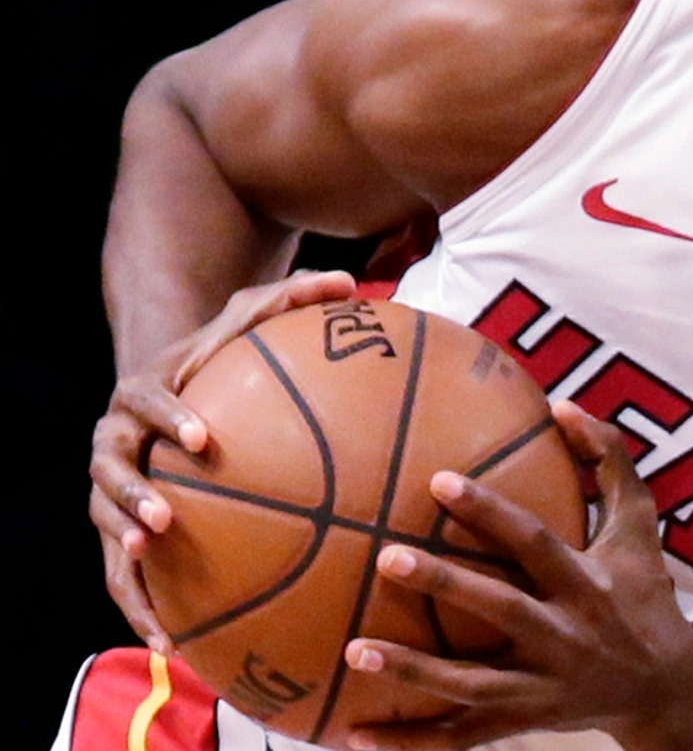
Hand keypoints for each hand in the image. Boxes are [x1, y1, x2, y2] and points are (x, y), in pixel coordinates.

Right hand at [89, 269, 356, 651]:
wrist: (170, 389)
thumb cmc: (220, 356)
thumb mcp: (248, 322)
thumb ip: (290, 299)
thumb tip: (349, 282)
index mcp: (144, 393)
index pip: (151, 400)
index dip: (172, 417)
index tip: (203, 438)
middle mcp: (117, 441)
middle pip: (110, 470)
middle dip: (132, 495)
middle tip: (164, 519)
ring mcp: (111, 489)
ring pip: (106, 527)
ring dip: (125, 558)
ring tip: (153, 582)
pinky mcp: (118, 532)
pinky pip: (125, 578)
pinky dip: (142, 610)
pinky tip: (175, 647)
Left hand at [345, 401, 692, 750]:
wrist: (668, 688)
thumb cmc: (644, 591)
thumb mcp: (639, 526)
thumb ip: (609, 461)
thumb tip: (562, 405)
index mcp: (588, 583)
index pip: (535, 543)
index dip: (490, 512)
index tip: (438, 481)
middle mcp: (566, 634)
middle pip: (501, 610)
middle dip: (446, 585)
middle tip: (387, 557)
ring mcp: (543, 686)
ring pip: (473, 683)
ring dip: (414, 671)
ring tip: (354, 650)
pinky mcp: (524, 722)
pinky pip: (461, 736)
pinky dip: (411, 742)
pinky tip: (354, 736)